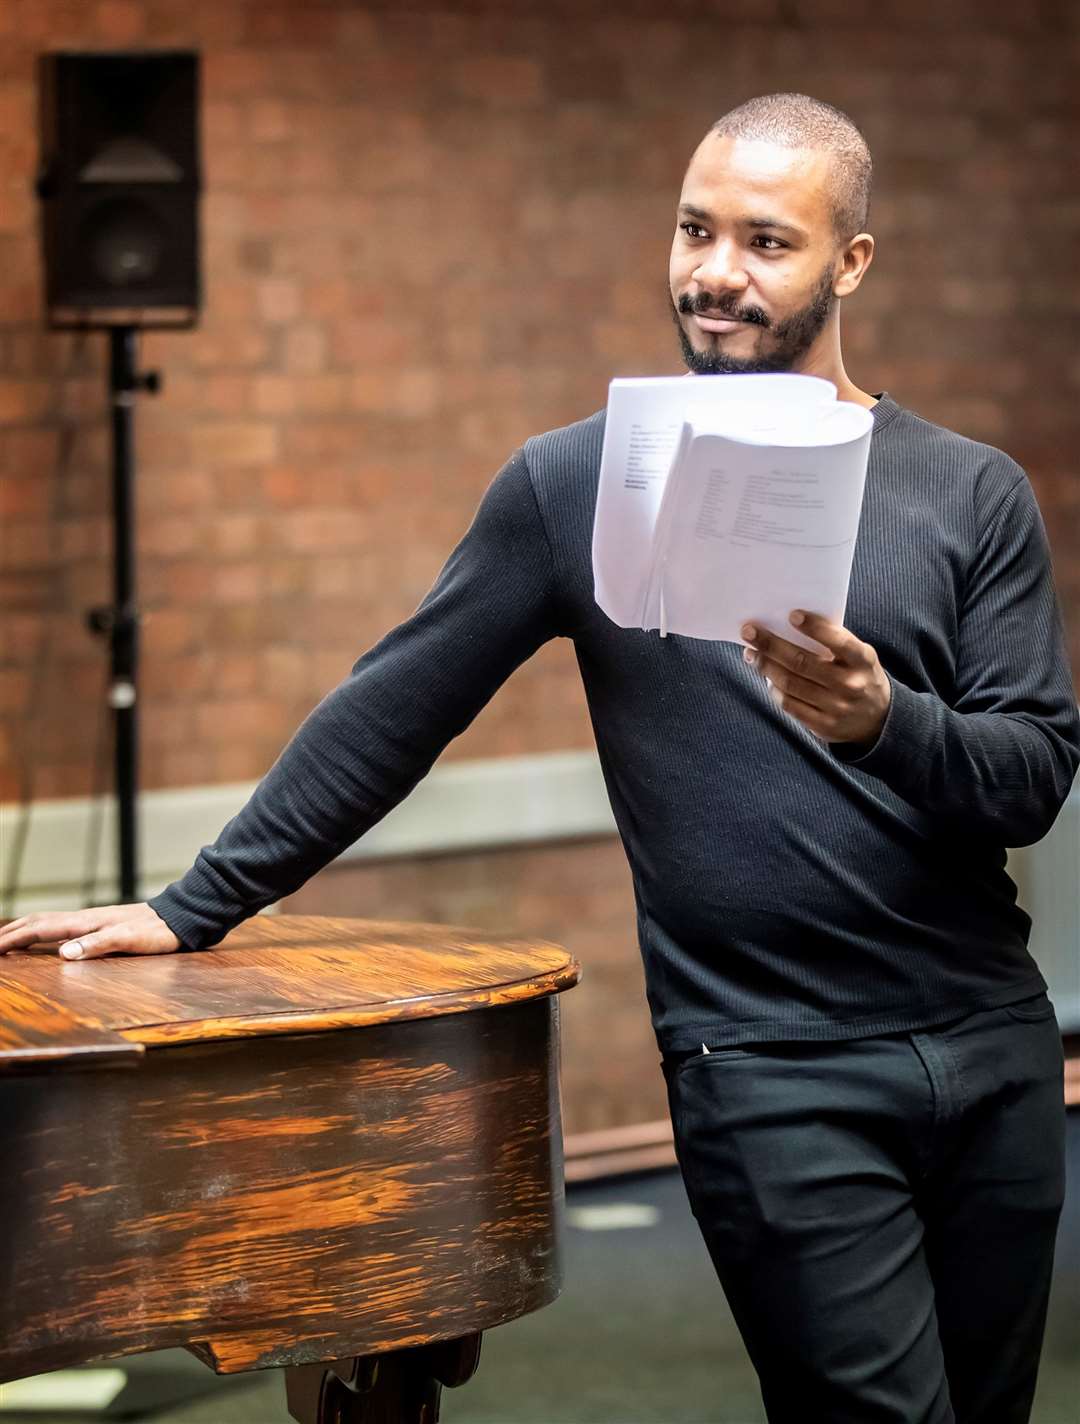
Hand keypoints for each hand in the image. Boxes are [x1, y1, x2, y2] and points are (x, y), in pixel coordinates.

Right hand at [0, 903, 180, 959]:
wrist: (179, 917)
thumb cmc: (156, 932)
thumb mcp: (128, 940)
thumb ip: (97, 945)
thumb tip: (62, 954)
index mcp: (85, 922)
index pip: (38, 929)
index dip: (12, 940)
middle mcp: (83, 919)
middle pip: (37, 922)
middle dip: (10, 932)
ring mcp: (91, 921)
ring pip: (47, 922)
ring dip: (23, 930)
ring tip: (6, 940)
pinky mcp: (99, 925)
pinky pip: (61, 927)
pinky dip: (42, 932)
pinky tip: (44, 940)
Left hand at [742, 610, 890, 746]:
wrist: (878, 719)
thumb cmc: (858, 675)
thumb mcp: (857, 656)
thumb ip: (833, 642)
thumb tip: (786, 626)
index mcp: (863, 660)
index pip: (839, 641)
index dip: (815, 628)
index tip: (792, 615)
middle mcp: (851, 684)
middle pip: (802, 662)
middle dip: (771, 645)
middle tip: (749, 632)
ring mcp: (837, 707)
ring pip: (791, 683)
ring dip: (765, 666)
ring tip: (751, 654)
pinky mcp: (823, 725)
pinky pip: (790, 704)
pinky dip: (774, 689)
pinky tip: (767, 677)